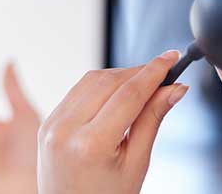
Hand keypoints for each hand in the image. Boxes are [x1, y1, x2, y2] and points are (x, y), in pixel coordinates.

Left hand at [37, 50, 188, 193]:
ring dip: (120, 76)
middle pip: (109, 82)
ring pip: (91, 80)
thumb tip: (175, 89)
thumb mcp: (136, 163)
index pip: (128, 95)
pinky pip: (76, 91)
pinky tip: (118, 94)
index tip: (171, 58)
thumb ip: (152, 120)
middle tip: (164, 73)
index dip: (154, 72)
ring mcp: (51, 125)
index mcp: (90, 145)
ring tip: (144, 85)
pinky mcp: (46, 122)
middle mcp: (65, 130)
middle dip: (139, 72)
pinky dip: (100, 86)